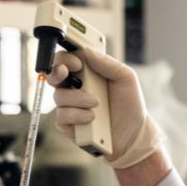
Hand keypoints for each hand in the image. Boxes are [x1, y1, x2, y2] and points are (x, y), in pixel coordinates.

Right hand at [49, 48, 163, 168]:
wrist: (134, 133)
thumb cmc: (129, 104)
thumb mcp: (126, 78)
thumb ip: (108, 63)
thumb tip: (87, 51)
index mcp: (87, 73)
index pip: (67, 59)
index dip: (66, 57)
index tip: (77, 62)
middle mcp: (75, 88)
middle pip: (53, 75)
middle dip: (56, 72)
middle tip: (66, 73)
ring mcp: (70, 106)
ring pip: (59, 96)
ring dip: (77, 98)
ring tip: (96, 104)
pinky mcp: (68, 125)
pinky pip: (62, 117)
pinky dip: (77, 116)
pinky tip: (91, 118)